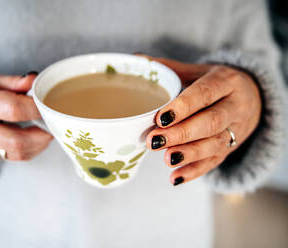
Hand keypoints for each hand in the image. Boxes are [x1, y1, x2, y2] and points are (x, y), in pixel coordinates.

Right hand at [0, 73, 52, 160]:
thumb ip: (14, 82)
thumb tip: (36, 80)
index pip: (12, 109)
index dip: (35, 109)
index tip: (47, 105)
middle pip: (15, 140)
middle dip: (40, 135)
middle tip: (52, 125)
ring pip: (16, 153)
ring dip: (38, 145)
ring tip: (47, 132)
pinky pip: (13, 157)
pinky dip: (31, 151)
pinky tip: (37, 140)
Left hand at [143, 56, 261, 185]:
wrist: (254, 97)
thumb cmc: (217, 83)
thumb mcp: (199, 71)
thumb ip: (171, 68)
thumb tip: (135, 59)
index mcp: (226, 81)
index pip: (205, 94)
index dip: (183, 107)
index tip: (159, 118)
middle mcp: (236, 106)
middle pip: (211, 123)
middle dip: (181, 134)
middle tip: (154, 141)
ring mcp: (237, 129)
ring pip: (215, 145)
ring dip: (190, 155)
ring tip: (166, 159)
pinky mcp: (232, 147)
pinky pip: (215, 162)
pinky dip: (195, 171)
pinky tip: (175, 178)